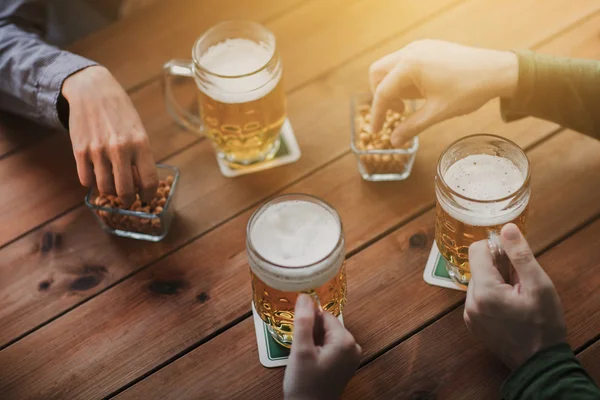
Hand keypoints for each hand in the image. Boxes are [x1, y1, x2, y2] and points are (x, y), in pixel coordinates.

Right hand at [62, 66, 157, 206]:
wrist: (92, 91)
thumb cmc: (121, 112)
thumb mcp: (139, 131)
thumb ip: (141, 156)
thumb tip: (140, 183)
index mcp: (141, 144)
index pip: (149, 180)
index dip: (149, 195)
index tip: (147, 198)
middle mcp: (120, 149)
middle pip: (125, 191)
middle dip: (128, 200)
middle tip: (129, 199)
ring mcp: (98, 151)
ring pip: (105, 188)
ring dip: (110, 191)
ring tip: (113, 186)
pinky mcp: (79, 151)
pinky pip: (86, 180)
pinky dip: (92, 183)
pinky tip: (97, 176)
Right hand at [283, 294, 360, 399]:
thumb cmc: (305, 385)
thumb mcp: (301, 350)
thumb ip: (304, 320)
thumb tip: (305, 296)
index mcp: (346, 341)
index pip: (325, 315)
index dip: (308, 322)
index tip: (297, 333)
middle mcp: (353, 347)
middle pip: (327, 325)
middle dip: (310, 332)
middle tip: (299, 349)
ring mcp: (350, 357)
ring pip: (326, 336)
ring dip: (312, 341)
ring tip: (303, 357)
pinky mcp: (343, 365)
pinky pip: (329, 347)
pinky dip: (317, 349)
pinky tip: (309, 362)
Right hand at [369, 39, 518, 145]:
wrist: (498, 71)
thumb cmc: (469, 90)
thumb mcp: (437, 113)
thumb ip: (411, 127)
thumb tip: (393, 142)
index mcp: (410, 65)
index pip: (383, 92)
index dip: (377, 114)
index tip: (376, 131)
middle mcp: (411, 51)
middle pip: (378, 73)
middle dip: (380, 95)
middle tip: (396, 112)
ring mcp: (420, 47)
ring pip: (391, 66)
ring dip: (392, 86)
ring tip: (409, 104)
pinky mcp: (429, 47)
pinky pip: (405, 62)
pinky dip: (403, 78)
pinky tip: (420, 92)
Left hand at [464, 223, 566, 369]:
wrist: (539, 364)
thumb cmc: (543, 325)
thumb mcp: (539, 286)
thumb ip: (520, 255)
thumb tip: (506, 229)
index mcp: (484, 291)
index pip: (476, 251)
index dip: (495, 248)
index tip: (513, 258)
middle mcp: (470, 301)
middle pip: (478, 267)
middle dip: (498, 267)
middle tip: (520, 283)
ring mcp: (469, 314)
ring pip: (478, 281)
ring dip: (495, 282)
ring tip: (517, 297)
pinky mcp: (472, 322)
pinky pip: (478, 297)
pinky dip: (491, 295)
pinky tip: (510, 307)